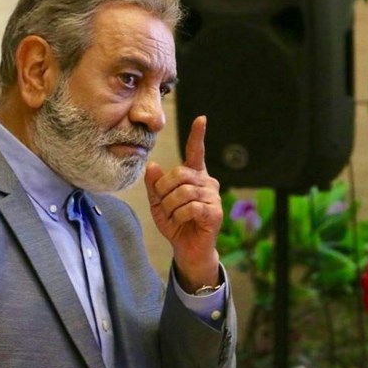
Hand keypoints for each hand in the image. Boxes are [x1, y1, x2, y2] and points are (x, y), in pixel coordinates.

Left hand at [145, 116, 221, 290]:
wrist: (187, 249)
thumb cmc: (176, 224)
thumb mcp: (158, 203)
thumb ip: (155, 185)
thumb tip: (153, 165)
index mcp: (194, 177)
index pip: (196, 152)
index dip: (198, 136)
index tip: (201, 119)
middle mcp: (207, 183)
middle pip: (180, 174)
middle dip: (165, 190)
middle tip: (164, 205)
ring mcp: (213, 197)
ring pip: (183, 192)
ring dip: (170, 206)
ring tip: (173, 216)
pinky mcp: (215, 212)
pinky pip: (190, 207)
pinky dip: (179, 216)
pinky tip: (182, 222)